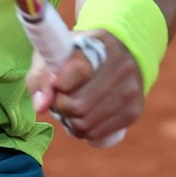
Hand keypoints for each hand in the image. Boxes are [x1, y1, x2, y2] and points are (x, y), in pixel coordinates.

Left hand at [25, 31, 143, 146]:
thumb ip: (41, 76)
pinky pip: (97, 134)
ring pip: (86, 123)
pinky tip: (83, 116)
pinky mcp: (134, 111)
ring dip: (70, 121)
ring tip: (70, 107)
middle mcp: (122, 65)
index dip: (58, 84)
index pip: (79, 70)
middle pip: (78, 104)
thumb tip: (41, 106)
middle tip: (60, 98)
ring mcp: (131, 90)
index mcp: (102, 42)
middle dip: (61, 106)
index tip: (55, 84)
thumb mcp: (55, 54)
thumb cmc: (76, 56)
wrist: (116, 57)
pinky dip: (83, 131)